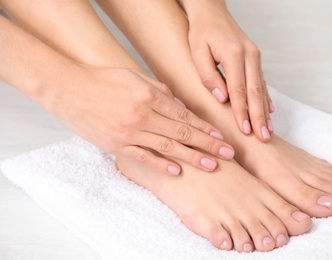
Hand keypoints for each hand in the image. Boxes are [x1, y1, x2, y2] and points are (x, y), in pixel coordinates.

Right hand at [54, 66, 234, 174]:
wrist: (68, 88)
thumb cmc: (103, 79)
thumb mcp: (135, 75)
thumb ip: (160, 90)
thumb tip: (181, 105)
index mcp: (149, 95)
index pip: (186, 116)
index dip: (206, 128)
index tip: (222, 137)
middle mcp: (143, 114)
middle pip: (183, 133)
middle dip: (209, 144)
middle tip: (229, 154)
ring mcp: (129, 131)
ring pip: (168, 147)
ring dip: (192, 157)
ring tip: (212, 165)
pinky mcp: (116, 144)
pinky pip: (143, 157)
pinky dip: (161, 164)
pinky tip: (178, 171)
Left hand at [186, 2, 273, 141]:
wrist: (212, 12)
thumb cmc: (201, 32)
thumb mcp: (197, 52)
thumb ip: (209, 76)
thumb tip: (223, 100)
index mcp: (234, 54)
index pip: (239, 90)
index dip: (242, 112)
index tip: (244, 130)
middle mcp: (250, 55)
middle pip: (255, 92)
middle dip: (259, 117)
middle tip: (263, 138)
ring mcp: (255, 57)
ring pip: (262, 89)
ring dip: (264, 112)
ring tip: (268, 131)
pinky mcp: (255, 59)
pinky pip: (262, 82)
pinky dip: (266, 99)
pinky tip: (269, 112)